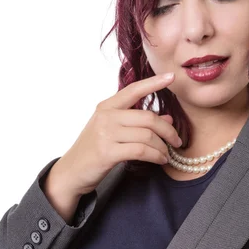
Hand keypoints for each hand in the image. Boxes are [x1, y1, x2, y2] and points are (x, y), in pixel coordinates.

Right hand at [52, 71, 181, 196]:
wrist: (71, 172)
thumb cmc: (93, 151)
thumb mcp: (113, 132)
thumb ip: (138, 123)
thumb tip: (168, 119)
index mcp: (107, 107)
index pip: (134, 89)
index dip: (154, 82)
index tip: (171, 76)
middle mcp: (106, 117)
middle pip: (148, 118)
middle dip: (168, 131)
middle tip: (177, 140)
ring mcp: (106, 134)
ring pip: (147, 136)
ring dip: (162, 147)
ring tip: (167, 154)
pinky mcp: (108, 152)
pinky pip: (141, 151)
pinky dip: (156, 156)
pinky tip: (160, 160)